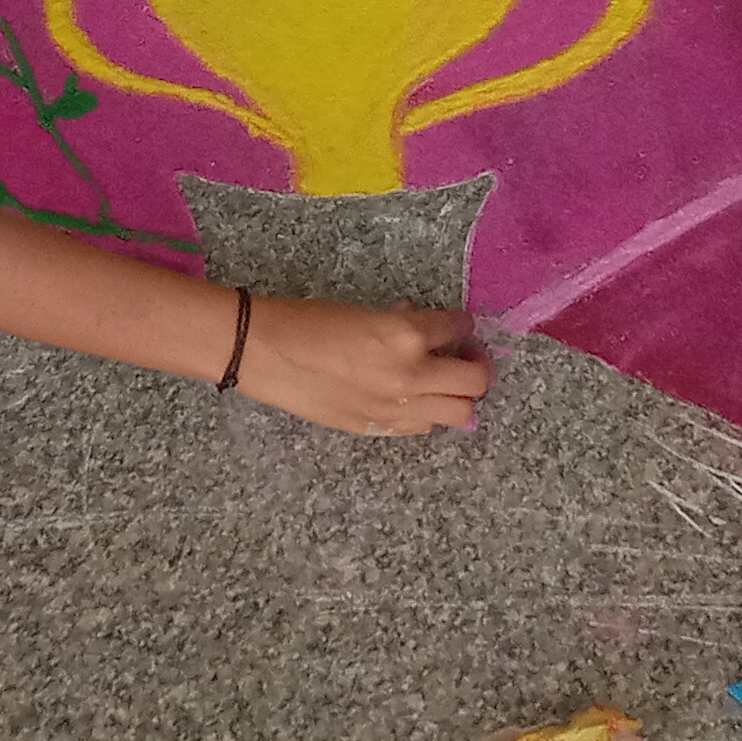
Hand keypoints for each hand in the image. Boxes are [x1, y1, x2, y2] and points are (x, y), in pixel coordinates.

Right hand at [234, 298, 497, 433]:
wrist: (264, 352)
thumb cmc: (308, 319)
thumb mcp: (366, 311)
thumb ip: (403, 326)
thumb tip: (425, 328)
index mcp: (407, 336)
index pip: (459, 328)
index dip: (462, 324)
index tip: (458, 325)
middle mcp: (410, 375)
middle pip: (475, 382)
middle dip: (476, 365)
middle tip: (465, 355)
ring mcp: (395, 409)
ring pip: (459, 413)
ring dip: (458, 395)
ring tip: (444, 382)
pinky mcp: (375, 428)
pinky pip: (422, 427)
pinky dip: (427, 413)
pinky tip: (412, 399)